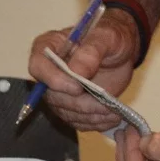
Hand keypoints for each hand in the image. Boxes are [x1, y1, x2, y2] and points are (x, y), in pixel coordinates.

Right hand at [28, 14, 139, 131]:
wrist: (121, 51)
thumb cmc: (111, 38)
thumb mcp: (106, 37)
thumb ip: (91, 51)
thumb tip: (76, 71)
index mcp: (49, 48)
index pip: (38, 67)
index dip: (53, 80)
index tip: (77, 87)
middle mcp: (49, 72)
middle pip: (53, 96)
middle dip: (79, 103)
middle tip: (105, 104)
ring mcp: (59, 92)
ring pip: (66, 113)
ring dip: (89, 116)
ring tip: (113, 111)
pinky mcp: (71, 107)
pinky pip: (77, 121)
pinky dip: (95, 123)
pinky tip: (111, 117)